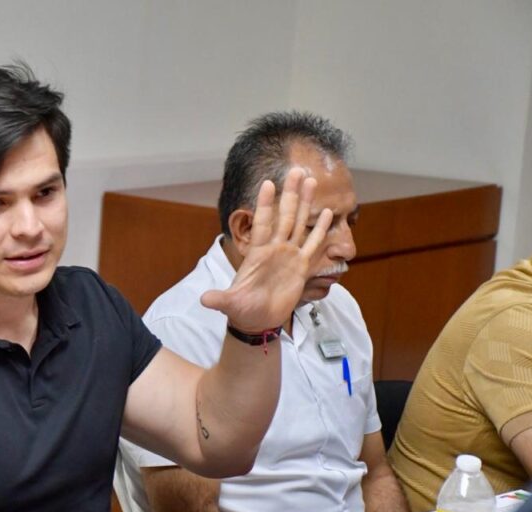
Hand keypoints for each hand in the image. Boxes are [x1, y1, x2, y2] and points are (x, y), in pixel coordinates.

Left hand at [201, 167, 332, 330]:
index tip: (268, 183)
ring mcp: (288, 255)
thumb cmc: (241, 310)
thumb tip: (204, 300)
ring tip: (311, 181)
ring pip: (299, 224)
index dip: (265, 204)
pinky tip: (327, 212)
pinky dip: (320, 229)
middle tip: (297, 170)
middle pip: (284, 216)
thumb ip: (220, 299)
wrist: (257, 321)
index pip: (262, 223)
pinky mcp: (301, 267)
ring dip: (305, 203)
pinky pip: (313, 245)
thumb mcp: (230, 304)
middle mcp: (274, 249)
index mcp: (257, 253)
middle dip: (290, 193)